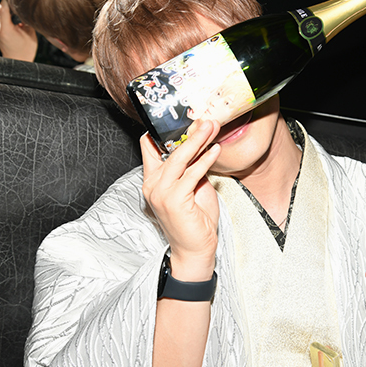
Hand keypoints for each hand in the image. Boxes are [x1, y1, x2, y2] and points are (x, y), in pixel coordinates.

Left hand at [0, 0, 37, 60]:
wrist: (16, 60)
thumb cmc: (25, 49)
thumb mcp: (30, 32)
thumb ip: (25, 18)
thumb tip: (23, 6)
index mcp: (5, 28)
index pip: (4, 6)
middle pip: (0, 4)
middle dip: (9, 0)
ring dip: (6, 4)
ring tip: (17, 2)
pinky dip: (4, 9)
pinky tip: (13, 9)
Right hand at [141, 120, 221, 280]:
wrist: (194, 250)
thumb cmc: (195, 220)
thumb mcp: (193, 187)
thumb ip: (192, 168)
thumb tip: (201, 146)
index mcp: (153, 180)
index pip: (149, 147)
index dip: (164, 130)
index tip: (185, 117)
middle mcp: (152, 185)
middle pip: (167, 149)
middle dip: (189, 132)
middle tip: (206, 119)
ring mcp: (161, 193)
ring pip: (179, 159)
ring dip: (198, 141)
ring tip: (212, 128)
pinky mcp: (174, 200)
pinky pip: (191, 174)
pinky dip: (205, 160)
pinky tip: (216, 150)